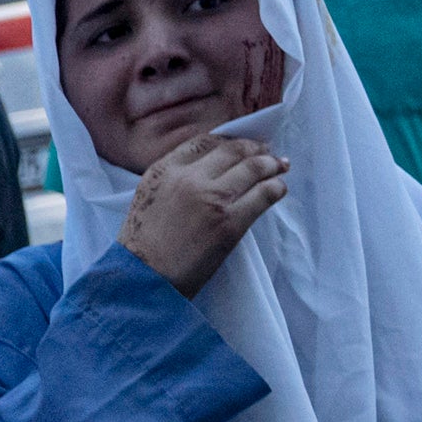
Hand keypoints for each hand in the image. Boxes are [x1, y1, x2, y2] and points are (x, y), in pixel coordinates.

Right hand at [120, 132, 290, 299]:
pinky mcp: (230, 222)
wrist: (143, 279)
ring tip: (279, 167)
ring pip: (254, 167)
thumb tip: (207, 170)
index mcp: (164, 170)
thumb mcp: (147, 198)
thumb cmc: (142, 247)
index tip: (241, 147)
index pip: (204, 142)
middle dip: (255, 149)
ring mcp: (211, 199)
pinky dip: (276, 189)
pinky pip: (264, 195)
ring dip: (272, 165)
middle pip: (233, 150)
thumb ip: (173, 180)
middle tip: (267, 154)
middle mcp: (189, 178)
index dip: (228, 142)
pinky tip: (278, 190)